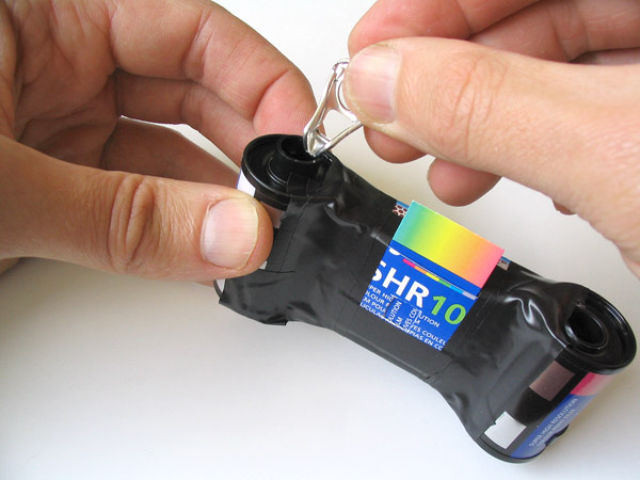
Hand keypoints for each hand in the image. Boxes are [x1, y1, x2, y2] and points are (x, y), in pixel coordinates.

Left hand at [0, 0, 314, 279]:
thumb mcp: (2, 186)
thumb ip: (120, 214)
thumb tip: (233, 234)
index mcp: (45, 15)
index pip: (190, 29)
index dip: (259, 80)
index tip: (299, 139)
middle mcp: (56, 62)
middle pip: (190, 90)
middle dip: (246, 144)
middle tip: (282, 196)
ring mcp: (54, 120)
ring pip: (165, 149)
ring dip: (214, 194)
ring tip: (252, 234)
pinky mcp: (51, 176)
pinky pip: (132, 194)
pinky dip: (172, 225)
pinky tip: (206, 248)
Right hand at [345, 0, 639, 276]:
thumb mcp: (612, 155)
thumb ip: (487, 109)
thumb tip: (382, 83)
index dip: (437, 5)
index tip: (374, 51)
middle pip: (537, 14)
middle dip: (453, 74)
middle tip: (393, 118)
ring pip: (560, 72)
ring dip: (486, 123)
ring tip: (444, 170)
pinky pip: (588, 117)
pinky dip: (536, 148)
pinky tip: (514, 180)